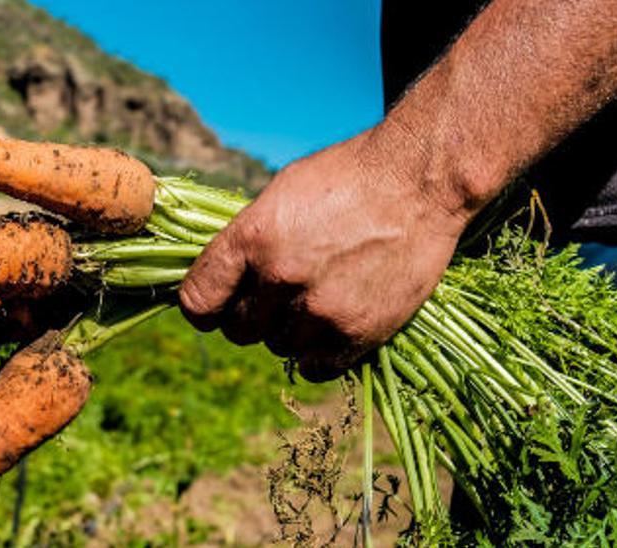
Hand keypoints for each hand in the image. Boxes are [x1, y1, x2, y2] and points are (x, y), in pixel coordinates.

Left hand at [178, 124, 475, 379]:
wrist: (418, 181)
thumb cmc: (345, 178)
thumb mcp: (280, 194)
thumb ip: (248, 241)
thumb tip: (223, 280)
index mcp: (251, 239)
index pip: (198, 300)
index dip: (202, 309)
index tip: (214, 309)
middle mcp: (280, 277)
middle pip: (238, 329)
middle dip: (250, 316)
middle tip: (276, 298)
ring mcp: (320, 308)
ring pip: (278, 346)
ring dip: (289, 331)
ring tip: (315, 299)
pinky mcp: (358, 331)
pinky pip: (316, 367)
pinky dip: (317, 354)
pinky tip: (330, 327)